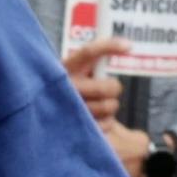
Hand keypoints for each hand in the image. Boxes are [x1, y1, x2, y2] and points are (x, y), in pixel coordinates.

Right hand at [73, 56, 156, 176]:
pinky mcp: (78, 127)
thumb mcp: (77, 78)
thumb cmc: (69, 98)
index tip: (128, 46)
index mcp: (66, 69)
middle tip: (106, 94)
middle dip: (113, 91)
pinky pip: (105, 124)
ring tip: (93, 112)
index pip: (88, 52)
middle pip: (108, 86)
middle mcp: (66, 86)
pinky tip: (92, 124)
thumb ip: (92, 62)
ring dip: (108, 110)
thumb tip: (125, 45)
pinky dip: (105, 125)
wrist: (48, 131)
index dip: (108, 46)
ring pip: (109, 106)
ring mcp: (71, 107)